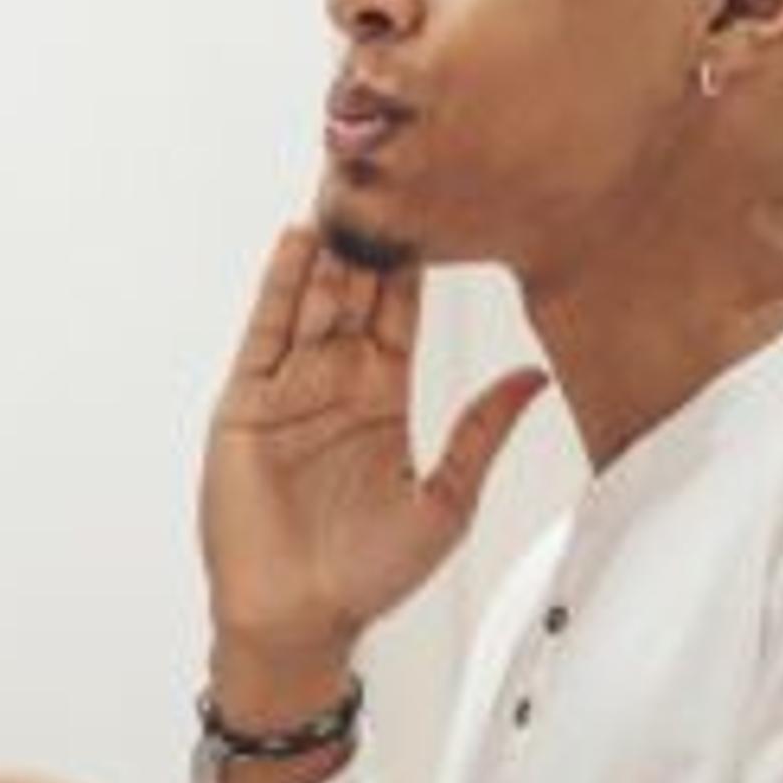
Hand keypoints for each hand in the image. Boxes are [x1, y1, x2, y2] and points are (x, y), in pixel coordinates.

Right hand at [198, 226, 547, 713]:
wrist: (300, 621)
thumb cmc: (368, 575)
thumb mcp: (447, 499)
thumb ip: (483, 431)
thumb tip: (535, 376)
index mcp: (381, 396)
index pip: (400, 311)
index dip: (417, 259)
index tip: (440, 200)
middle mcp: (333, 381)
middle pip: (353, 290)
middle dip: (369, 231)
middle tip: (385, 161)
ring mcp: (287, 388)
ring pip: (312, 299)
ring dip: (328, 243)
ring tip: (346, 181)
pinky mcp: (246, 404)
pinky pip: (266, 334)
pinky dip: (281, 286)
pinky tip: (298, 242)